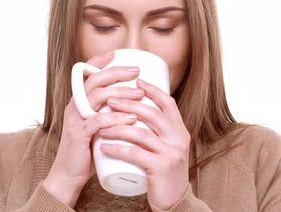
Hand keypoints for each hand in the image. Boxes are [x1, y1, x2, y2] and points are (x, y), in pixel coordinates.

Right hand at [42, 51, 145, 206]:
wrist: (68, 176)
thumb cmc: (88, 151)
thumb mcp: (98, 126)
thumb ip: (110, 113)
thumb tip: (136, 102)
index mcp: (79, 101)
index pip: (86, 74)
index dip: (99, 61)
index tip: (117, 53)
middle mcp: (75, 106)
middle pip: (94, 80)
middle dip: (116, 72)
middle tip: (136, 71)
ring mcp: (75, 120)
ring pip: (96, 97)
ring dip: (120, 93)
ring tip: (139, 93)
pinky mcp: (79, 136)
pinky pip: (97, 122)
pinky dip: (116, 118)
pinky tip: (131, 118)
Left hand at [99, 78, 190, 210]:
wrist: (173, 201)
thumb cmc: (163, 172)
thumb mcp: (165, 147)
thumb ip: (156, 131)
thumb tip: (135, 109)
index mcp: (180, 130)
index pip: (168, 103)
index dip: (152, 90)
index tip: (135, 81)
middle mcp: (179, 139)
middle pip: (152, 114)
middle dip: (129, 104)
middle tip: (109, 100)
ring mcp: (171, 153)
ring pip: (141, 133)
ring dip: (118, 126)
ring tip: (100, 125)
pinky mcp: (161, 168)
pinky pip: (136, 154)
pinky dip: (118, 148)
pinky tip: (104, 146)